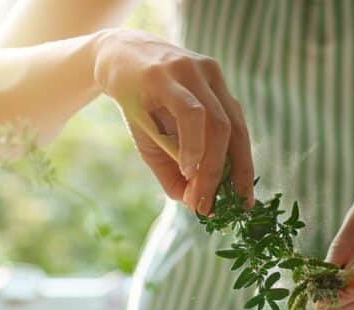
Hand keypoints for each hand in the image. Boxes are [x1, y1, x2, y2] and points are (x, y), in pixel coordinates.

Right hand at [93, 29, 253, 212]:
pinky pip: (191, 113)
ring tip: (199, 196)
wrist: (108, 58)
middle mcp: (211, 79)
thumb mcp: (158, 144)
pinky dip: (194, 144)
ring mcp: (191, 73)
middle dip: (230, 175)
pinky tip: (189, 168)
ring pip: (217, 124)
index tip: (244, 203)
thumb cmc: (140, 103)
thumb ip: (176, 173)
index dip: (244, 170)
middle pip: (234, 132)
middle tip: (215, 207)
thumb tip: (193, 205)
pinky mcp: (166, 74)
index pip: (241, 135)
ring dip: (211, 167)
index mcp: (219, 93)